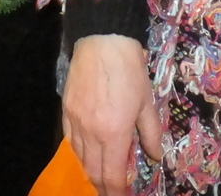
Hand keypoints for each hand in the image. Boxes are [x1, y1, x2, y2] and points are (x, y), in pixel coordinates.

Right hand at [63, 35, 161, 195]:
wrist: (101, 40)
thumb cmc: (129, 70)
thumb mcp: (147, 102)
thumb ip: (150, 133)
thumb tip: (155, 156)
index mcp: (114, 132)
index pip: (113, 176)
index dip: (118, 192)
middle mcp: (91, 132)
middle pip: (93, 172)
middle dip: (103, 187)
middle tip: (112, 191)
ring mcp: (75, 122)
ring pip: (79, 158)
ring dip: (90, 172)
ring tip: (101, 176)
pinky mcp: (65, 110)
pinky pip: (69, 140)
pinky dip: (78, 153)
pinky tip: (86, 153)